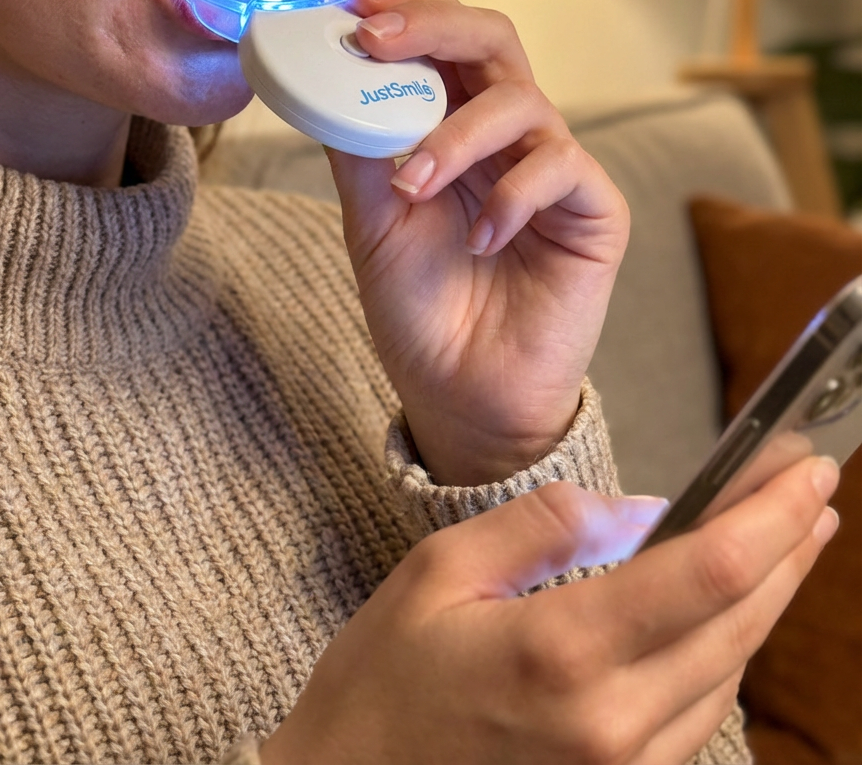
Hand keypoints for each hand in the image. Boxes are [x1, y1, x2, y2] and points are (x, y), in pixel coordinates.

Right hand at [259, 456, 840, 764]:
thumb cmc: (382, 682)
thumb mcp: (439, 572)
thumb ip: (541, 527)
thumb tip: (639, 509)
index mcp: (561, 653)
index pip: (707, 573)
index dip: (770, 515)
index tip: (803, 469)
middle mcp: (613, 724)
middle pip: (740, 622)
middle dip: (788, 547)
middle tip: (811, 490)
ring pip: (730, 671)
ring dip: (765, 598)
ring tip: (781, 539)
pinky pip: (698, 714)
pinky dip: (723, 650)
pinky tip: (723, 612)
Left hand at [326, 0, 628, 484]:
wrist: (463, 392)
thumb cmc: (421, 308)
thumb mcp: (373, 223)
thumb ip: (360, 151)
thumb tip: (323, 79)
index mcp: (453, 130)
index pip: (442, 42)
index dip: (407, 8)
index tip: (354, 2)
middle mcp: (505, 138)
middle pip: (490, 39)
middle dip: (433, 26)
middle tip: (377, 39)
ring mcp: (552, 170)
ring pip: (522, 101)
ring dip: (457, 134)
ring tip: (413, 187)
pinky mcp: (594, 211)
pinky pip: (561, 170)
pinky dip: (512, 197)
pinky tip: (481, 241)